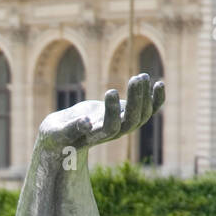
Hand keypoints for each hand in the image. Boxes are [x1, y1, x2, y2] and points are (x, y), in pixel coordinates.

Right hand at [38, 73, 164, 151]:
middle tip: (136, 78)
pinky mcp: (124, 116)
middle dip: (137, 100)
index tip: (109, 91)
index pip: (111, 127)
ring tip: (142, 76)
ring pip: (141, 115)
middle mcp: (111, 134)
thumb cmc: (56, 136)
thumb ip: (71, 129)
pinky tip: (158, 84)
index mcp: (94, 137)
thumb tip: (86, 122)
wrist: (64, 139)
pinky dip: (155, 99)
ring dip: (145, 95)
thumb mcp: (58, 133)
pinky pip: (146, 110)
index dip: (113, 111)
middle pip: (131, 121)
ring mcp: (120, 126)